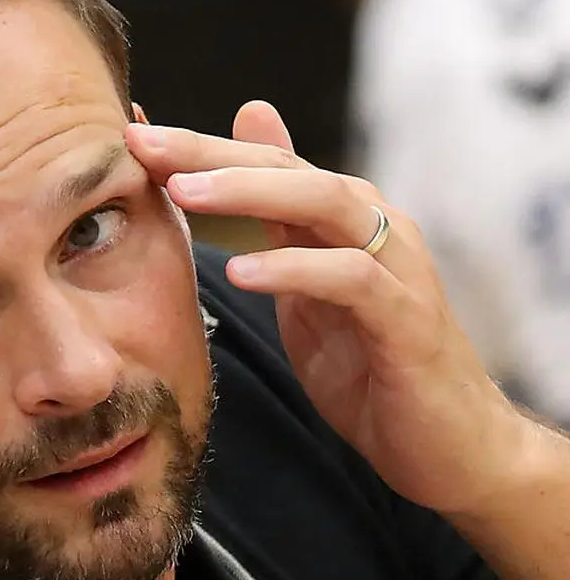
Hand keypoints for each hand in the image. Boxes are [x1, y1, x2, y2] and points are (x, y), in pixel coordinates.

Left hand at [125, 101, 522, 515]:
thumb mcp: (307, 283)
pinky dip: (295, 270)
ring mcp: (396, 268)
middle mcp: (373, 227)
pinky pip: (351, 280)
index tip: (132, 136)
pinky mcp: (408, 319)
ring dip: (249, 194)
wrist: (447, 444)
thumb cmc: (369, 361)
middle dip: (210, 154)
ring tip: (182, 192)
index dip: (198, 147)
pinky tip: (240, 272)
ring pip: (325, 204)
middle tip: (145, 145)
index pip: (264, 165)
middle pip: (288, 170)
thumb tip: (248, 135)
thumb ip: (275, 218)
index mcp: (341, 219)